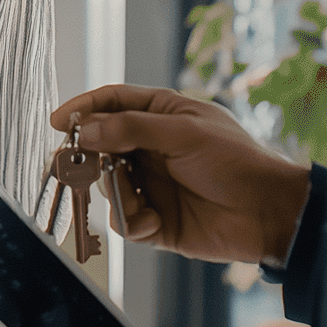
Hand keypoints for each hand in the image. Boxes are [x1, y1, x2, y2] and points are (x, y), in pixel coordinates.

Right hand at [53, 84, 311, 266]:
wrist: (268, 214)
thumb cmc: (236, 162)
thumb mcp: (184, 134)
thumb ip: (132, 129)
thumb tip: (86, 129)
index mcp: (161, 115)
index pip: (112, 102)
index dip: (83, 109)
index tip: (59, 122)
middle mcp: (150, 148)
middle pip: (100, 145)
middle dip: (90, 157)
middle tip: (81, 165)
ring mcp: (150, 184)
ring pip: (105, 185)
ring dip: (116, 193)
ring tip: (139, 200)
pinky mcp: (154, 221)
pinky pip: (123, 220)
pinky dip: (133, 221)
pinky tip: (156, 223)